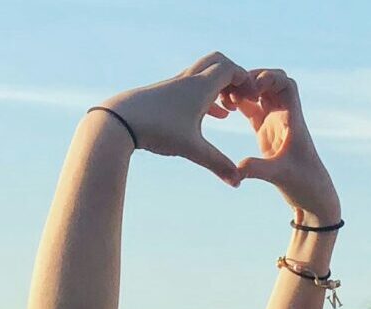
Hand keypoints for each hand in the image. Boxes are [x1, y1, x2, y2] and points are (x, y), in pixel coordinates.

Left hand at [99, 52, 248, 184]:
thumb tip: (237, 183)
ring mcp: (174, 85)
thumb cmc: (156, 130)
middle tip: (242, 97)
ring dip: (220, 87)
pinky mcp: (164, 93)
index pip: (231, 69)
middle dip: (234, 77)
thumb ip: (217, 164)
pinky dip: (206, 95)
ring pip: (203, 75)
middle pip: (218, 62)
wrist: (117, 121)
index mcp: (200, 87)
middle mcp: (188, 80)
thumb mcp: (191, 149)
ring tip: (230, 110)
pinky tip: (211, 116)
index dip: (246, 81)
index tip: (253, 99)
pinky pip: (192, 86)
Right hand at [228, 69, 339, 221]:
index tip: (251, 87)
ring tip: (224, 97)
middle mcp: (285, 116)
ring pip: (260, 93)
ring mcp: (275, 123)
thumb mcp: (280, 175)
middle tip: (232, 89)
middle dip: (252, 78)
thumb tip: (237, 168)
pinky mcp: (266, 132)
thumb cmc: (304, 184)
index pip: (287, 84)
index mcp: (293, 119)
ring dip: (244, 89)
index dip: (269, 78)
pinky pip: (252, 109)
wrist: (312, 196)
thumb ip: (258, 169)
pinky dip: (240, 102)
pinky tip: (224, 106)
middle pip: (271, 82)